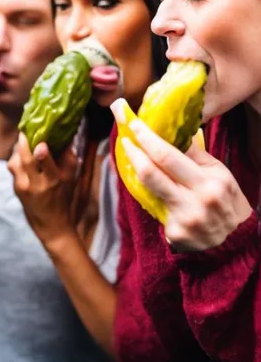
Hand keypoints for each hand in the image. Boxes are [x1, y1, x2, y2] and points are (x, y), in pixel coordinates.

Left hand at [7, 133, 85, 244]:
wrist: (50, 225)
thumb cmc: (63, 199)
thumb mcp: (70, 179)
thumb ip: (69, 158)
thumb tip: (67, 137)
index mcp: (52, 181)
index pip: (45, 165)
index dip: (42, 153)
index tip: (41, 143)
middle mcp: (35, 184)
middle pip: (25, 160)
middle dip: (23, 144)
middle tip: (25, 131)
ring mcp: (23, 187)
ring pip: (14, 163)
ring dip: (17, 150)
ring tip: (23, 141)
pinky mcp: (15, 188)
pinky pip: (12, 169)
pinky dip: (16, 159)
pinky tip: (21, 153)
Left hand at [111, 99, 252, 250]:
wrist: (236, 238)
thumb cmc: (223, 197)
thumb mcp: (217, 172)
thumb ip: (194, 153)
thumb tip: (171, 128)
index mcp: (211, 181)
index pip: (169, 155)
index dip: (147, 138)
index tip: (134, 124)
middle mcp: (198, 200)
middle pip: (152, 171)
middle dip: (134, 150)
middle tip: (125, 136)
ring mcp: (186, 218)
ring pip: (148, 187)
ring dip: (133, 166)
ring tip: (129, 152)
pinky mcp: (176, 233)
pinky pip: (154, 207)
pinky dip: (147, 193)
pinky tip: (145, 184)